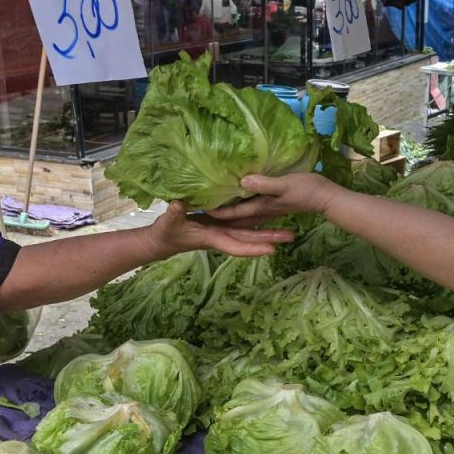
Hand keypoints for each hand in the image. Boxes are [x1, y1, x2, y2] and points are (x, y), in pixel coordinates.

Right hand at [144, 201, 294, 258]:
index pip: (236, 245)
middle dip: (270, 238)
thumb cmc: (164, 233)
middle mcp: (222, 234)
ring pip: (249, 230)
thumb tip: (178, 204)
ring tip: (289, 228)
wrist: (161, 241)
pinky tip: (269, 214)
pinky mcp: (220, 223)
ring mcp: (222, 229)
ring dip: (268, 230)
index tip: (272, 250)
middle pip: (250, 238)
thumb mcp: (168, 223)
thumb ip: (174, 214)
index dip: (254, 248)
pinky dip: (256, 219)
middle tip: (292, 236)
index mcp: (212, 237)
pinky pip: (242, 222)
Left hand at [206, 173, 338, 225]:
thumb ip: (264, 184)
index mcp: (259, 207)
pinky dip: (241, 208)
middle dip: (217, 217)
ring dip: (228, 214)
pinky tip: (237, 202)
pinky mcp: (274, 205)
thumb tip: (241, 182)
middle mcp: (260, 211)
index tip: (197, 208)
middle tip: (198, 213)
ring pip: (241, 215)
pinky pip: (251, 209)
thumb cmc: (306, 190)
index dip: (214, 211)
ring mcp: (268, 209)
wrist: (326, 198)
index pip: (232, 211)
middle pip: (233, 217)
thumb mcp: (284, 185)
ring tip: (211, 210)